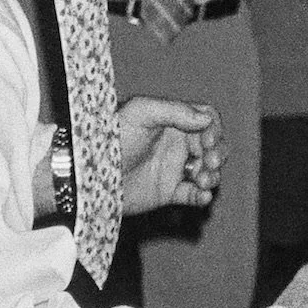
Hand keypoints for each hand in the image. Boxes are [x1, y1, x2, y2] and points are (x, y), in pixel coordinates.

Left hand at [119, 96, 225, 215]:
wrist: (89, 173)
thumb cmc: (111, 135)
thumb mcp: (140, 113)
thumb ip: (174, 110)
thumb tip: (206, 119)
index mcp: (172, 122)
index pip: (207, 120)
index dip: (214, 129)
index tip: (208, 141)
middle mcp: (176, 144)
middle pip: (213, 146)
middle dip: (218, 153)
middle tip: (209, 162)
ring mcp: (173, 168)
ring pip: (208, 171)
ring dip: (213, 175)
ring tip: (203, 181)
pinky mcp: (168, 192)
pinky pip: (194, 195)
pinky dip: (202, 196)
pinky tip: (202, 196)